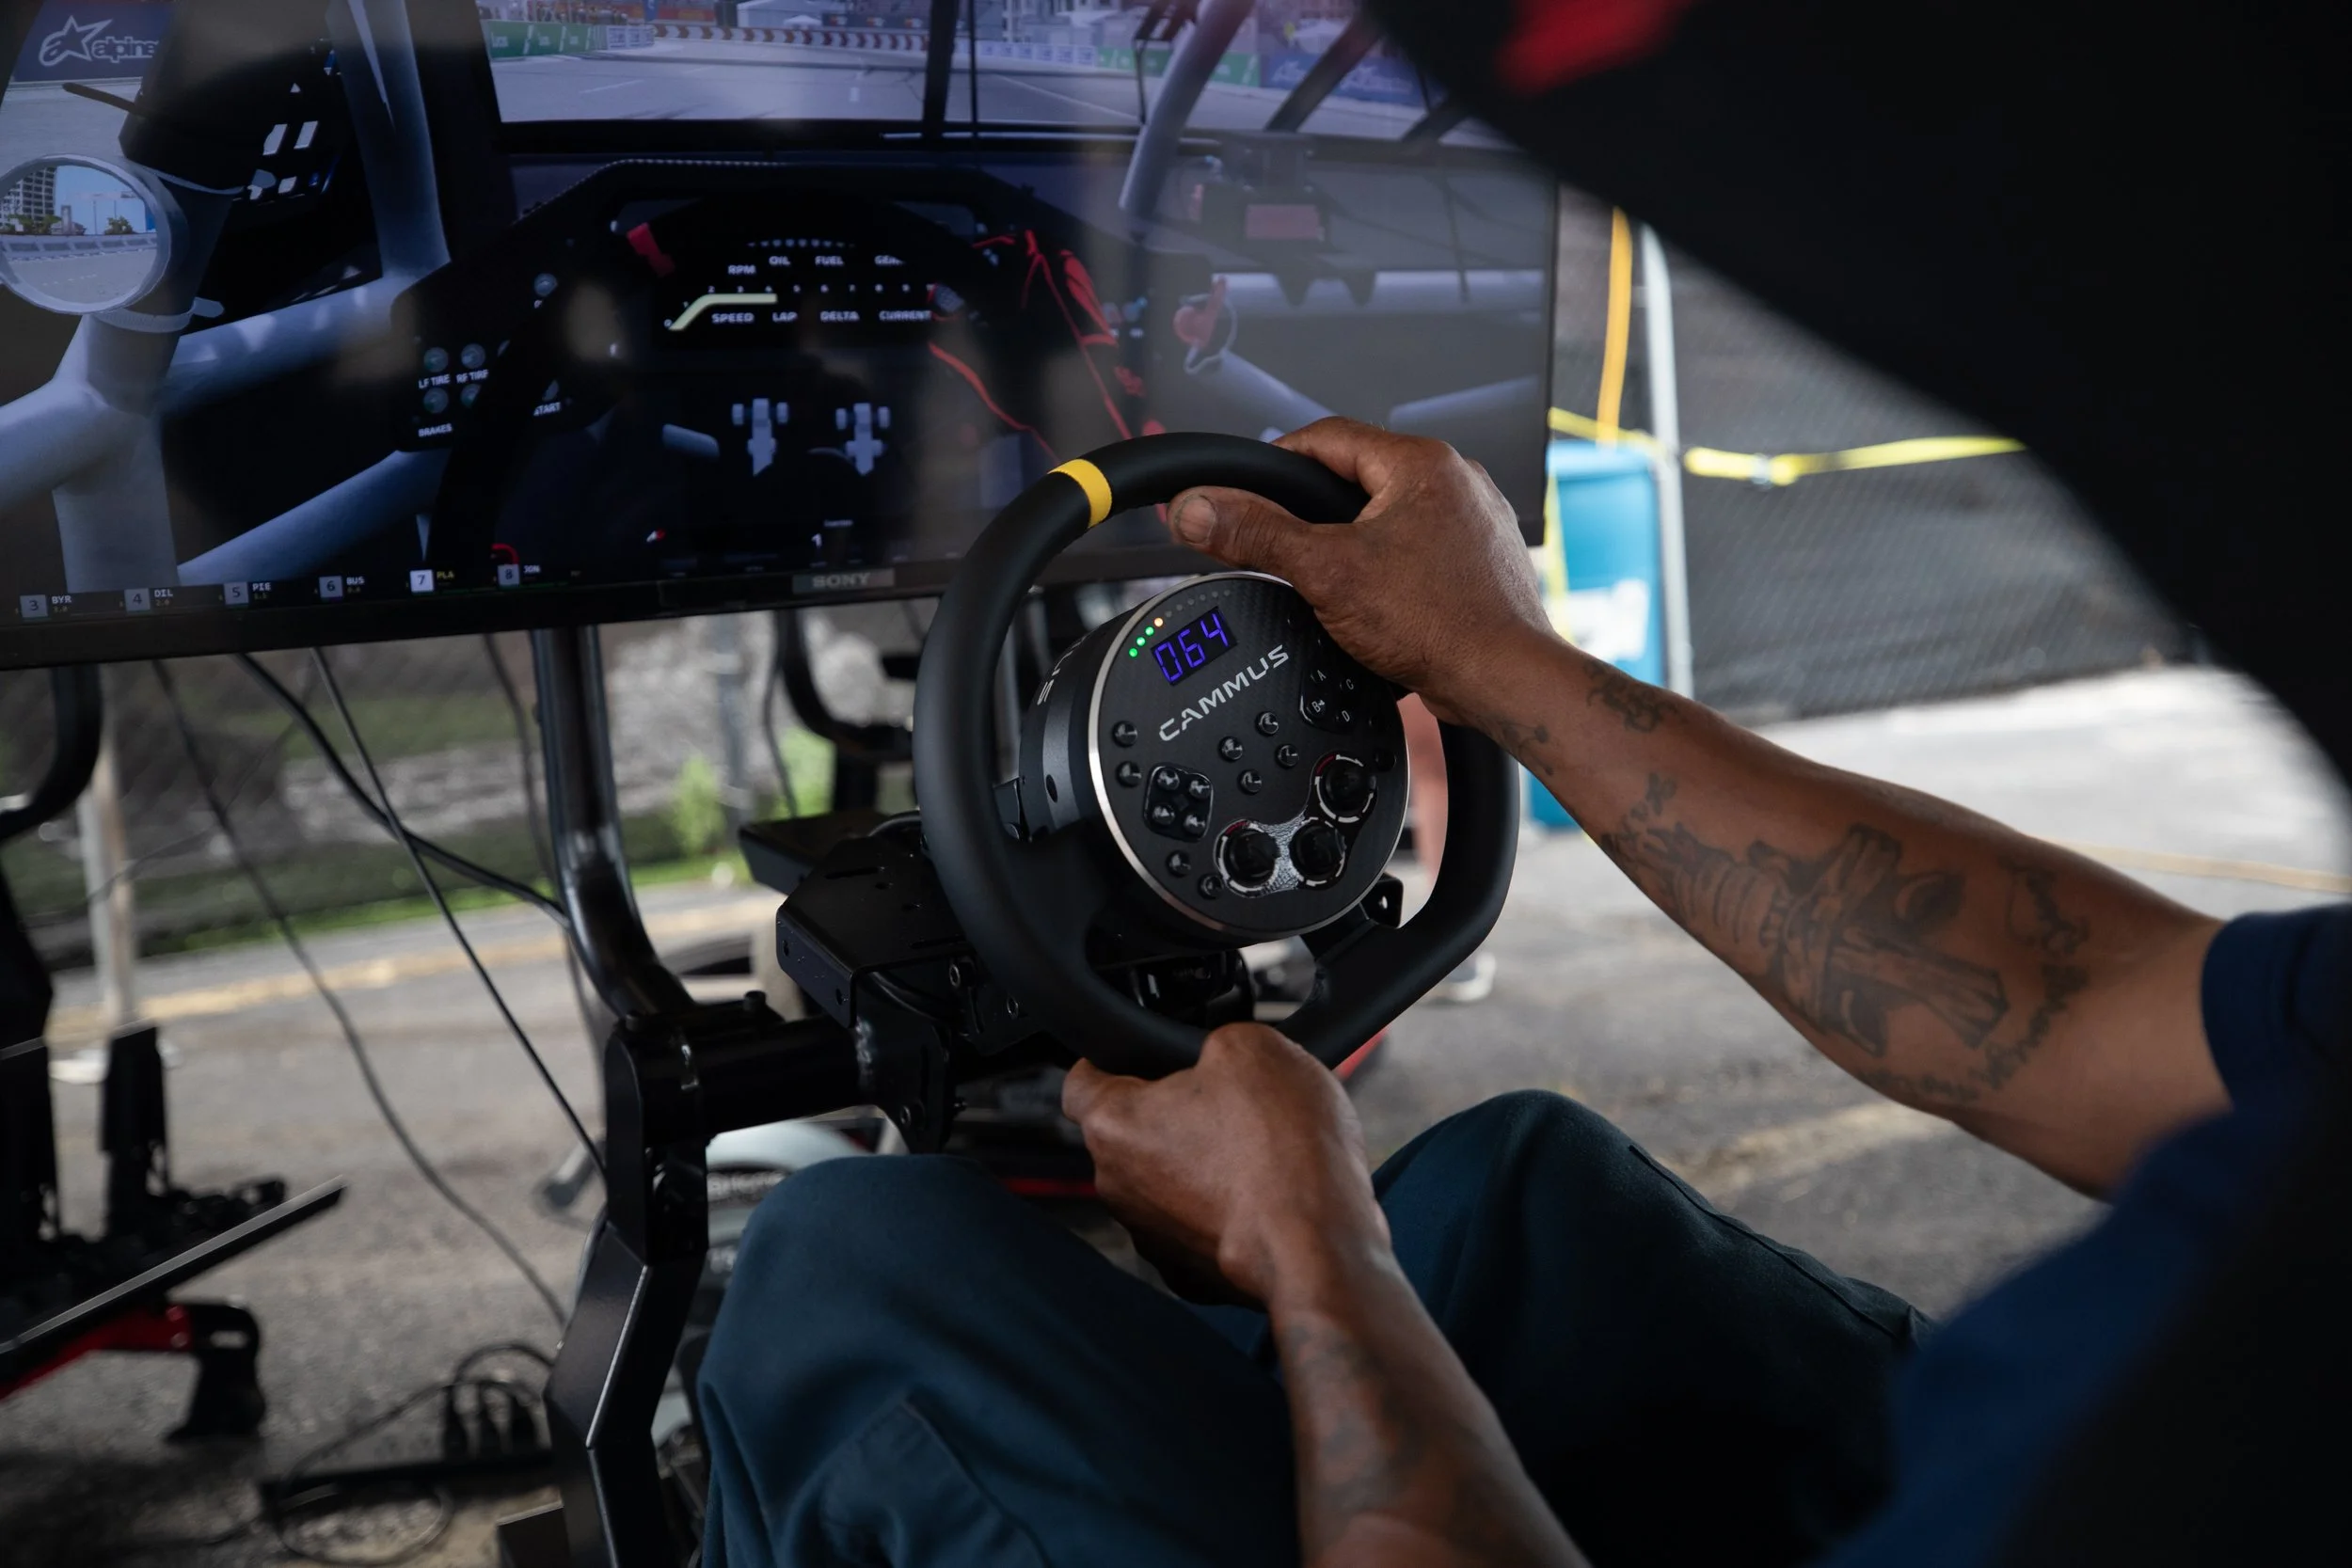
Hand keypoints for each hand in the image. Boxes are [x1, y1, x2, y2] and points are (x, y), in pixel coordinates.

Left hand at [1062, 1023, 1389, 1305]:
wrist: (1319, 1245)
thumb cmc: (1281, 1153)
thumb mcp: (1252, 1046)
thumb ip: (1214, 1040)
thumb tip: (1218, 1054)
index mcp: (1114, 1124)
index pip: (1081, 1082)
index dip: (1109, 1060)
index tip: (1135, 1056)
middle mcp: (1119, 1186)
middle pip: (1134, 1133)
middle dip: (1177, 1113)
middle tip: (1230, 1101)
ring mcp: (1153, 1236)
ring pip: (1168, 1182)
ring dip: (1204, 1165)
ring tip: (1262, 1152)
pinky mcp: (1192, 1273)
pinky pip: (1201, 1225)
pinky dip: (1229, 1211)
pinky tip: (1268, 1195)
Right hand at [1169, 418, 1553, 724]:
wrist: (1502, 678)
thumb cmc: (1443, 623)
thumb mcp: (1326, 572)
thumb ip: (1257, 535)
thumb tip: (1201, 509)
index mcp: (1423, 463)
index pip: (1327, 436)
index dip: (1277, 461)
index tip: (1249, 486)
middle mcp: (1456, 481)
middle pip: (1357, 476)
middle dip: (1315, 510)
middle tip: (1287, 543)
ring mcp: (1472, 521)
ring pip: (1388, 514)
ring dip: (1353, 542)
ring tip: (1336, 578)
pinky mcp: (1477, 560)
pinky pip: (1416, 547)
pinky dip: (1387, 567)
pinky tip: (1377, 602)